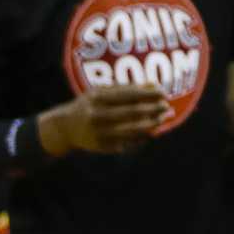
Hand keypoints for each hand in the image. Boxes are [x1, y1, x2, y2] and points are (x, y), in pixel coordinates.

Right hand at [46, 85, 168, 154]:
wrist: (66, 128)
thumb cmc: (89, 105)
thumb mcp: (102, 92)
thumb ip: (126, 88)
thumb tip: (153, 85)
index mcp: (97, 99)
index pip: (129, 95)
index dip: (148, 94)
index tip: (163, 92)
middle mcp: (98, 116)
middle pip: (132, 112)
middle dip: (153, 109)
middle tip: (167, 106)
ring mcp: (101, 133)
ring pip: (133, 129)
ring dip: (152, 124)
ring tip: (164, 118)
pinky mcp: (104, 147)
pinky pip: (129, 141)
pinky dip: (143, 136)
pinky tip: (152, 130)